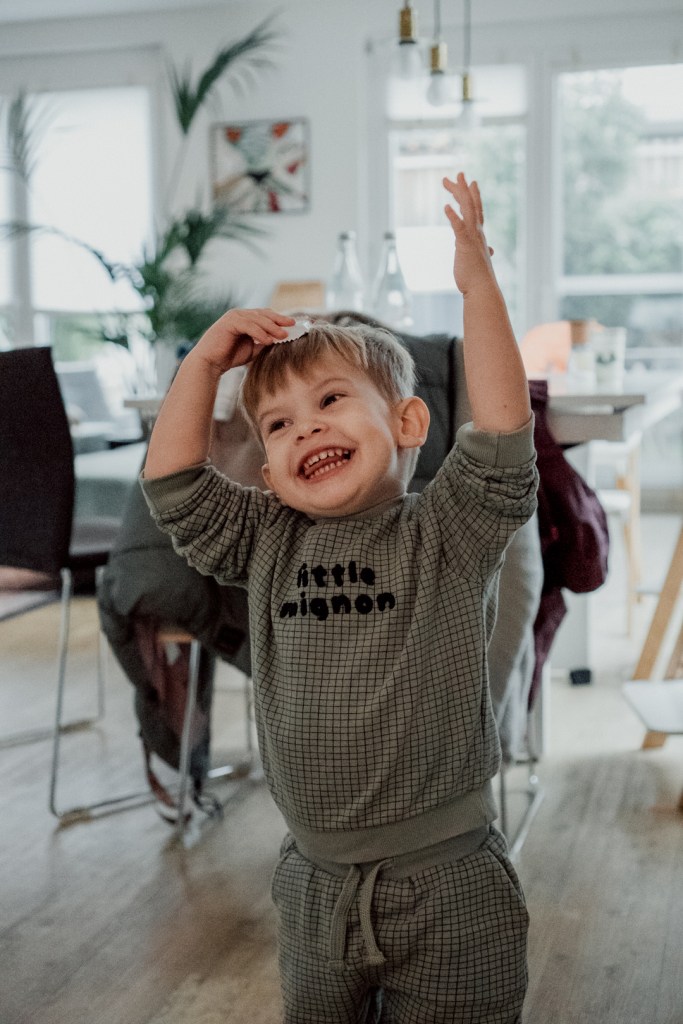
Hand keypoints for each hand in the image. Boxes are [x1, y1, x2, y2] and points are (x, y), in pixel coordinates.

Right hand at [195, 307, 295, 373]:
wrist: (210, 363)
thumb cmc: (229, 357)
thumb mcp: (252, 350)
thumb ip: (264, 343)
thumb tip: (280, 341)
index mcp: (245, 319)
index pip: (265, 315)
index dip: (279, 319)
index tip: (293, 325)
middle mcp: (239, 314)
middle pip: (263, 314)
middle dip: (279, 320)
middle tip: (292, 325)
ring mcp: (233, 317)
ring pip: (257, 319)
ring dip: (271, 327)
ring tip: (283, 336)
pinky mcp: (228, 322)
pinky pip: (248, 325)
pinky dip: (259, 332)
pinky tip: (268, 340)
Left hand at [443, 173, 495, 296]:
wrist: (482, 291)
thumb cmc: (478, 278)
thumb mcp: (478, 261)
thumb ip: (482, 252)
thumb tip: (491, 250)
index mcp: (478, 236)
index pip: (476, 211)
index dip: (473, 195)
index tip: (469, 183)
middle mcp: (477, 233)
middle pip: (471, 205)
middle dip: (464, 188)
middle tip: (457, 174)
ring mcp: (472, 238)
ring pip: (467, 210)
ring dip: (460, 194)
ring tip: (452, 180)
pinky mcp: (465, 245)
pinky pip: (458, 228)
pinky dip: (453, 217)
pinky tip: (446, 207)